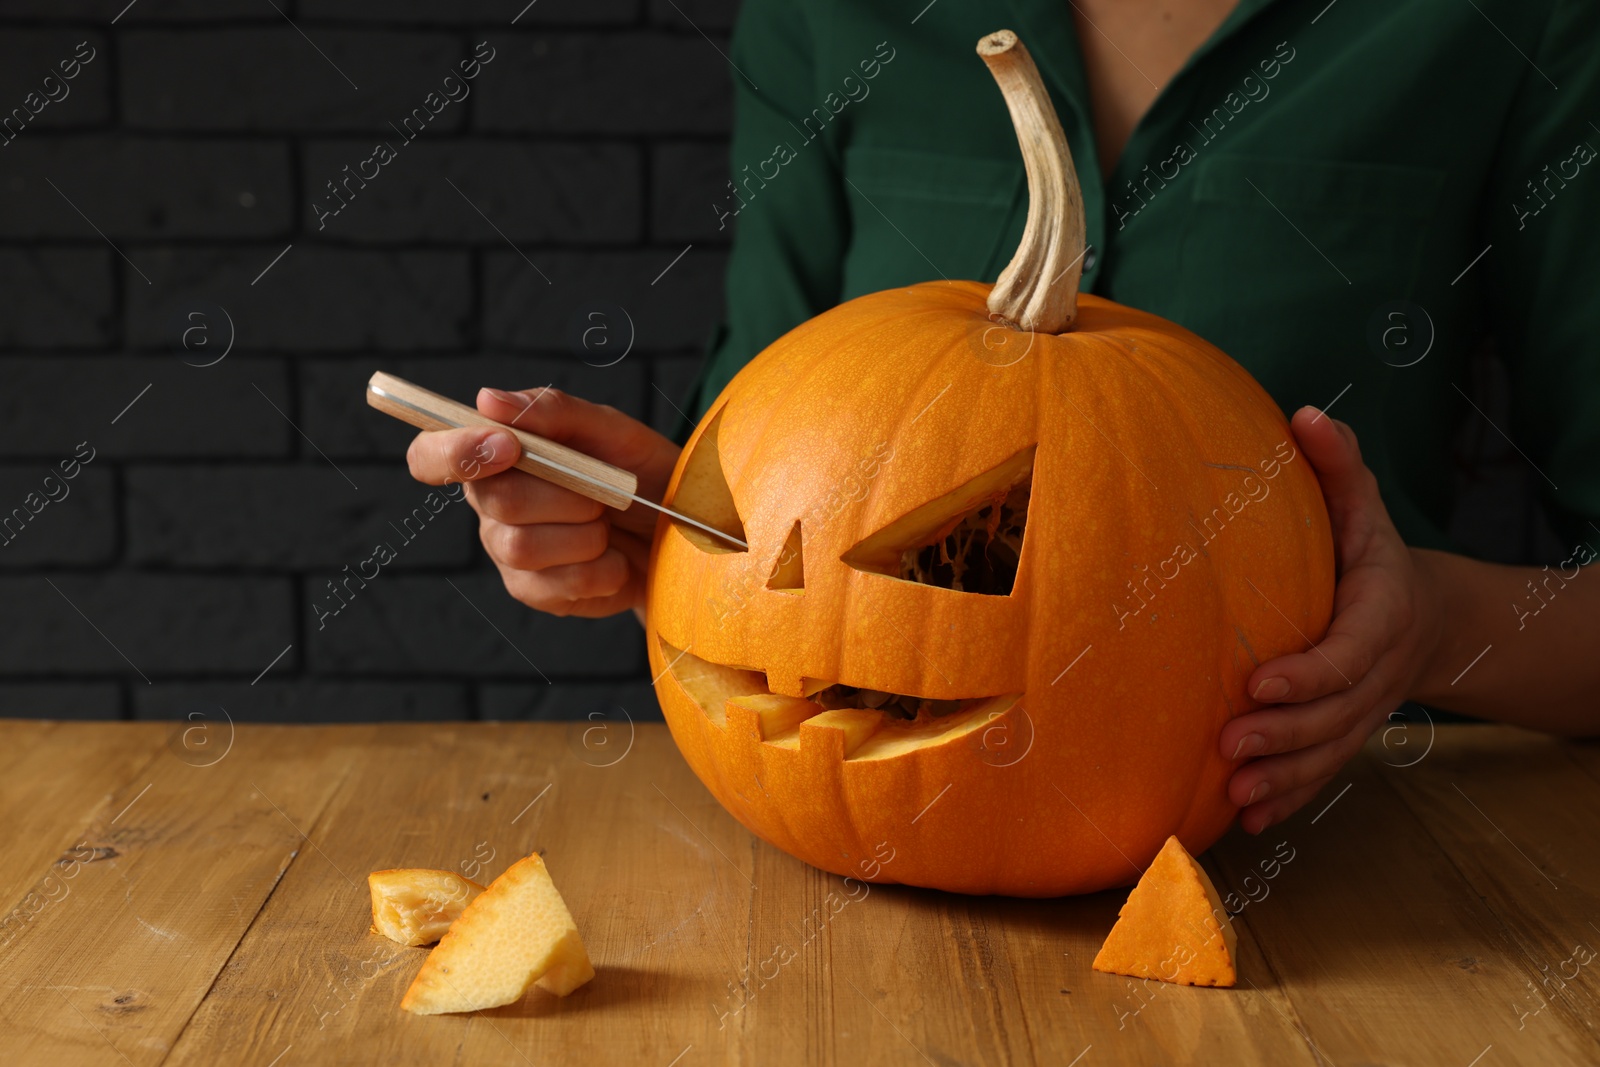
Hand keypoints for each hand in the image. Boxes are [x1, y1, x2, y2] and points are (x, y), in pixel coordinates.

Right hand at [405, 386, 681, 618]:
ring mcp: (507, 552)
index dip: (455, 452)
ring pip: (522, 546)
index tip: (508, 447)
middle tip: (603, 492)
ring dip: (584, 535)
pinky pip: (554, 585)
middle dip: (564, 495)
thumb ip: (552, 411)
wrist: (680, 531)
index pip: (432, 455)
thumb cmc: (640, 472)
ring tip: (608, 526)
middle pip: (495, 500)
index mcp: (497, 455)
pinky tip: (614, 561)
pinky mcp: (534, 592)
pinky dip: (600, 570)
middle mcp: (490, 504)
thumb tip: (487, 399)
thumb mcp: (610, 429)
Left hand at [1218, 407, 1443, 832]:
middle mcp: (1375, 672)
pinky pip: (1322, 772)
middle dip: (1284, 735)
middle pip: (1335, 714)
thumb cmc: (1369, 551)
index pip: (1349, 653)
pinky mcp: (1345, 733)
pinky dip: (1288, 798)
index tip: (1259, 683)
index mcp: (1378, 614)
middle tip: (1229, 745)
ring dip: (1282, 777)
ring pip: (1328, 752)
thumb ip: (1338, 467)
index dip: (1309, 674)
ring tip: (1234, 792)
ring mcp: (1363, 710)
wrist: (1420, 612)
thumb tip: (1306, 415)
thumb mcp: (1362, 505)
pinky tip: (1247, 820)